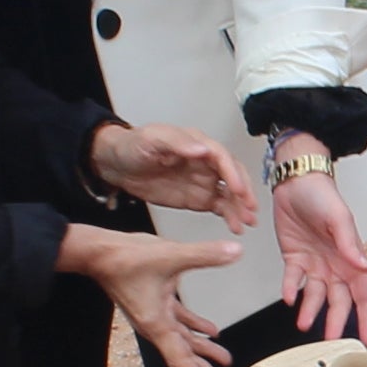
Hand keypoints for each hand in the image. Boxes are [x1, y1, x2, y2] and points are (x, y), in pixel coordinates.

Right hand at [58, 221, 241, 366]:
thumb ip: (205, 254)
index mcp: (157, 323)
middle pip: (183, 354)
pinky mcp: (155, 302)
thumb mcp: (171, 255)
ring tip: (223, 359)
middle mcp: (155, 324)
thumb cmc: (126, 258)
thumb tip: (235, 251)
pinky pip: (178, 321)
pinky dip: (195, 327)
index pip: (179, 358)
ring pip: (182, 339)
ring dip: (202, 350)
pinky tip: (211, 331)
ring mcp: (154, 314)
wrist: (99, 253)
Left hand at [85, 120, 251, 227]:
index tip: (239, 189)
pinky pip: (219, 207)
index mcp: (197, 144)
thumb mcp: (152, 139)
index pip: (222, 157)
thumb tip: (203, 149)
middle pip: (232, 176)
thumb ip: (178, 144)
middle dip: (243, 192)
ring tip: (247, 223)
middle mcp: (205, 162)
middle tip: (250, 208)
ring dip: (240, 208)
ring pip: (229, 194)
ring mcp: (203, 181)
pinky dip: (229, 216)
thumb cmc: (133, 145)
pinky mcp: (198, 198)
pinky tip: (236, 227)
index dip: (233, 173)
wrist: (117, 165)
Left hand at [272, 164, 366, 342]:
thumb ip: (349, 244)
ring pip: (316, 296)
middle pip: (340, 302)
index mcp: (352, 259)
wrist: (295, 180)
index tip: (366, 340)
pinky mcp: (294, 258)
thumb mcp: (339, 218)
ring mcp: (315, 264)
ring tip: (303, 325)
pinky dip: (292, 290)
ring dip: (311, 311)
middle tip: (331, 343)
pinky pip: (294, 280)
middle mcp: (335, 266)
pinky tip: (289, 299)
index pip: (364, 295)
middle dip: (337, 323)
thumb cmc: (323, 195)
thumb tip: (365, 268)